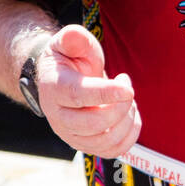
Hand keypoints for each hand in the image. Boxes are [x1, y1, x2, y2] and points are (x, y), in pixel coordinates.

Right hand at [33, 25, 140, 157]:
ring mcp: (71, 135)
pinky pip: (113, 150)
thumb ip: (73, 38)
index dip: (105, 93)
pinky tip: (130, 114)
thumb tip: (73, 35)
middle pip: (93, 124)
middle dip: (120, 107)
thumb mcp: (69, 42)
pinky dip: (130, 134)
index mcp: (54, 88)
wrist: (62, 80)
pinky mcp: (86, 145)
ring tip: (127, 99)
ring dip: (127, 119)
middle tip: (127, 87)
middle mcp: (58, 117)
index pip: (78, 95)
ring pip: (105, 140)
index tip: (128, 88)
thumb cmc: (70, 59)